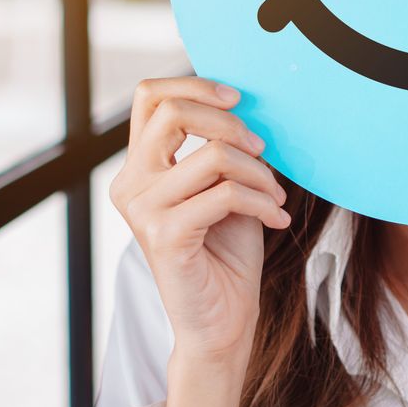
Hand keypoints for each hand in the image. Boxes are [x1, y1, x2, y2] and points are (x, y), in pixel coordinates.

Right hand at [108, 77, 288, 406]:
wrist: (222, 321)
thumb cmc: (226, 252)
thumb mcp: (223, 186)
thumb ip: (219, 148)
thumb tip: (244, 107)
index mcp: (139, 167)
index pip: (151, 97)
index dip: (196, 85)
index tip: (239, 102)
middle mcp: (130, 184)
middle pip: (174, 112)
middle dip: (232, 125)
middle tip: (264, 151)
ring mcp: (142, 211)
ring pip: (212, 155)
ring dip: (259, 173)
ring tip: (276, 197)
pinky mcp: (164, 236)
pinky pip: (225, 195)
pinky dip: (263, 202)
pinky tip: (277, 219)